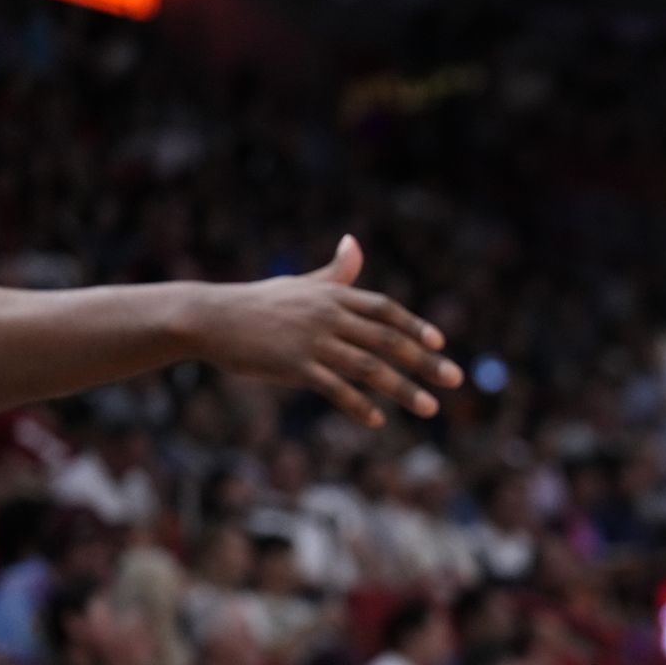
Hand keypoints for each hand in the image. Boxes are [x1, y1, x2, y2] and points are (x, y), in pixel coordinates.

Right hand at [191, 235, 462, 426]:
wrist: (210, 317)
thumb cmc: (258, 302)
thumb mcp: (301, 285)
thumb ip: (335, 274)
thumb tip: (355, 243)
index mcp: (334, 296)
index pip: (386, 310)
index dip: (416, 326)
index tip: (441, 343)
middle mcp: (329, 316)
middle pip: (388, 340)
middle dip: (426, 361)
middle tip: (455, 380)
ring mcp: (313, 341)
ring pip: (369, 367)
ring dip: (403, 389)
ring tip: (429, 408)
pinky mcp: (294, 365)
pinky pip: (334, 388)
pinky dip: (358, 405)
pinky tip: (377, 421)